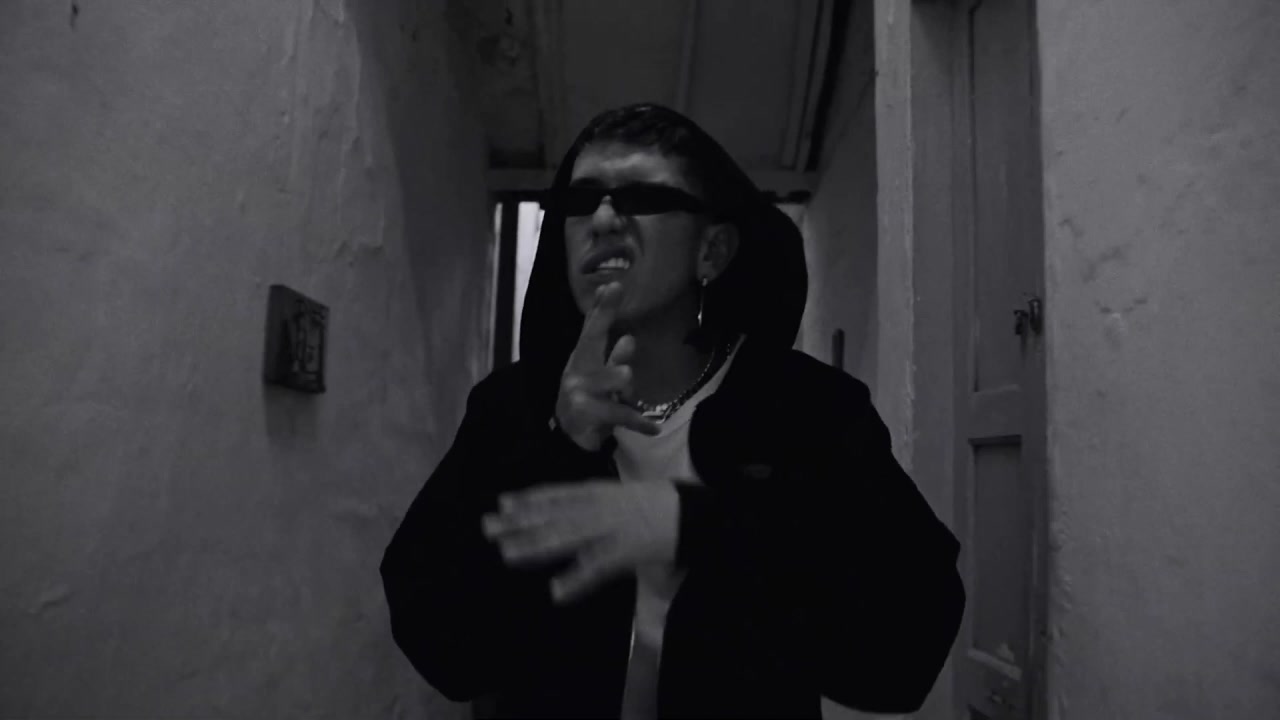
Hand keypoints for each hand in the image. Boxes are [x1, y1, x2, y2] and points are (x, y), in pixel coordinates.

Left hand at [481, 480, 680, 603]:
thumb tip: (564, 507)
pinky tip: (556, 592)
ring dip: (535, 546)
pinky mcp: (626, 553)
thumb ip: (593, 502)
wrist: (695, 513)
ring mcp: (611, 529)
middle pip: (552, 515)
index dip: (528, 499)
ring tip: (506, 554)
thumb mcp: (621, 495)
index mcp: (599, 492)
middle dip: (519, 522)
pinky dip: (577, 580)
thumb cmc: (659, 503)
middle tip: (487, 527)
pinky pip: (597, 568)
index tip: (501, 502)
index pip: (557, 494)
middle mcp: (599, 507)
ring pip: (566, 537)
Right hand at [555, 283, 660, 450]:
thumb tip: (630, 339)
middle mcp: (578, 371)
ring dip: (617, 379)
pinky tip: (655, 427)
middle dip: (602, 319)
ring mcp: (581, 393)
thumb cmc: (588, 399)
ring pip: (607, 380)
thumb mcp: (600, 376)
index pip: (592, 329)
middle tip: (616, 298)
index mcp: (582, 358)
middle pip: (592, 343)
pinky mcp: (589, 415)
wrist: (569, 436)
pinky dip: (639, 422)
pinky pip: (620, 415)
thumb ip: (613, 357)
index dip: (601, 307)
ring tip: (627, 377)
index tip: (613, 285)